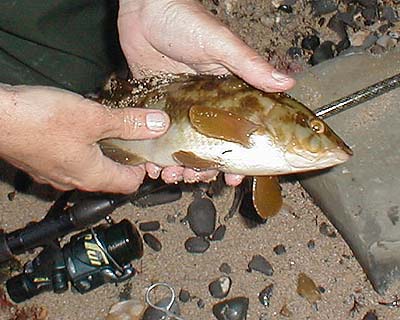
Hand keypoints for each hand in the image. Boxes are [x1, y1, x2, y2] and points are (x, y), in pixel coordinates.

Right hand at [0, 85, 168, 193]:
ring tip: (111, 129)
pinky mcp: (42, 160)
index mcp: (92, 176)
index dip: (143, 170)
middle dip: (125, 159)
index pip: (129, 184)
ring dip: (104, 152)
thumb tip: (158, 125)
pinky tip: (82, 128)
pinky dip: (84, 147)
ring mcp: (55, 173)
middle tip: (135, 137)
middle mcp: (73, 180)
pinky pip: (71, 159)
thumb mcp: (94, 118)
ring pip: (90, 167)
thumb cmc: (38, 120)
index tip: (149, 152)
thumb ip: (129, 123)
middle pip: (110, 176)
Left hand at [118, 0, 295, 185]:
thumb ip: (250, 65)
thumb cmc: (185, 20)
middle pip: (208, 147)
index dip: (238, 157)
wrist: (145, 8)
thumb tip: (287, 83)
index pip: (237, 132)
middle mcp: (204, 105)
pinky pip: (156, 137)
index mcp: (225, 93)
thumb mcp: (221, 44)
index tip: (236, 177)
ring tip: (172, 177)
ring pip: (182, 147)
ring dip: (179, 166)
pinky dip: (154, 154)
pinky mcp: (156, 106)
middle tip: (197, 179)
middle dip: (204, 168)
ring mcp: (178, 108)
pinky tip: (151, 166)